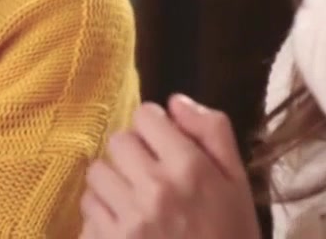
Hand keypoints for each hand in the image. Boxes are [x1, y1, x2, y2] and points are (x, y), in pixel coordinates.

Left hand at [80, 95, 260, 238]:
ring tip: (137, 205)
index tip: (163, 147)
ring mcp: (129, 218)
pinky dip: (102, 217)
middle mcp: (156, 188)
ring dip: (113, 185)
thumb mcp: (238, 183)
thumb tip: (174, 101)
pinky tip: (126, 230)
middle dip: (133, 156)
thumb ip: (212, 133)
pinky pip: (88, 210)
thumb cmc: (231, 237)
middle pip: (118, 141)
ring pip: (97, 173)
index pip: (146, 116)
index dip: (155, 129)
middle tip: (150, 179)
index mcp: (190, 168)